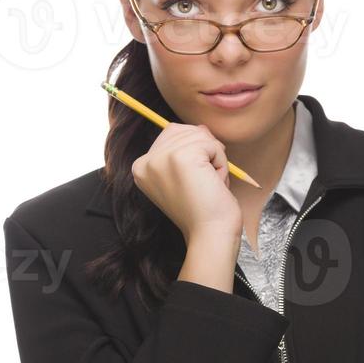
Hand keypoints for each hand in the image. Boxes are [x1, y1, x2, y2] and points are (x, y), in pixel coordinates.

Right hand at [131, 121, 242, 243]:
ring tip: (208, 185)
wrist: (210, 234)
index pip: (171, 133)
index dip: (193, 151)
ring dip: (214, 159)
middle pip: (184, 130)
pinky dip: (221, 163)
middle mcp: (145, 161)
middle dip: (204, 153)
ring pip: (200, 135)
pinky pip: (212, 144)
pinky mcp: (180, 157)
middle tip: (203, 184)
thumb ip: (187, 149)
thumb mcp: (188, 175)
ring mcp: (160, 158)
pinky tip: (213, 184)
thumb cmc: (204, 210)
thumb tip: (200, 127)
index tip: (192, 183)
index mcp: (141, 167)